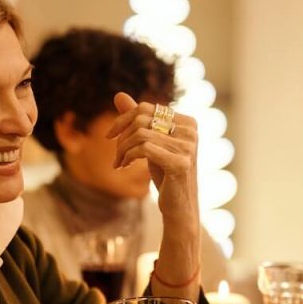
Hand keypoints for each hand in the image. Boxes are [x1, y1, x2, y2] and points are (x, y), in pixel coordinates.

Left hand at [108, 93, 199, 296]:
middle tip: (116, 154)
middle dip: (122, 135)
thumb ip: (137, 119)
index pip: (147, 108)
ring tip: (119, 162)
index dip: (123, 119)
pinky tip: (123, 167)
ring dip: (122, 149)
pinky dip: (127, 156)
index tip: (111, 137)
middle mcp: (191, 131)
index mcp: (188, 122)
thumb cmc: (166, 175)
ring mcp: (188, 147)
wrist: (178, 208)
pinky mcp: (181, 163)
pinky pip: (144, 148)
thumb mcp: (150, 144)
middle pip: (142, 119)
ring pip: (140, 134)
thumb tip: (119, 95)